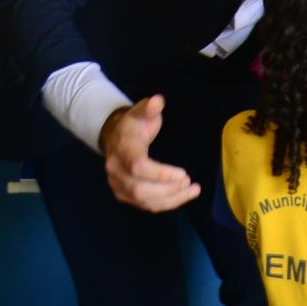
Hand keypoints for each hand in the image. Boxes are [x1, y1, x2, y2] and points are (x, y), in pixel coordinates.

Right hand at [99, 96, 198, 211]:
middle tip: (190, 183)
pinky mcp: (123, 194)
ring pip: (143, 200)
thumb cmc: (134, 124)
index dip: (161, 174)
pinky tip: (182, 196)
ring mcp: (117, 184)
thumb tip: (158, 100)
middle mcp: (116, 169)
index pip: (138, 167)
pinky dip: (165, 204)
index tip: (183, 173)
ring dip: (171, 200)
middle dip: (169, 190)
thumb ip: (149, 108)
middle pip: (140, 189)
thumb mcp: (141, 112)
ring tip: (192, 191)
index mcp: (122, 148)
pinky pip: (143, 205)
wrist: (114, 136)